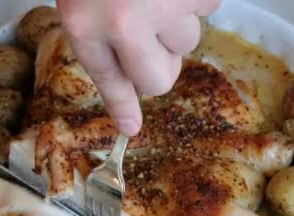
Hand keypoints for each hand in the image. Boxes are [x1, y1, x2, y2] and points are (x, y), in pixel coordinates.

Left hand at [56, 0, 220, 135]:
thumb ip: (100, 33)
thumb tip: (134, 87)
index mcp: (84, 22)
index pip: (109, 80)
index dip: (123, 105)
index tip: (131, 127)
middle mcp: (123, 21)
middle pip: (159, 78)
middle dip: (159, 60)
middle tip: (147, 27)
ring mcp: (163, 5)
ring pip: (187, 43)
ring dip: (178, 23)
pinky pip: (209, 9)